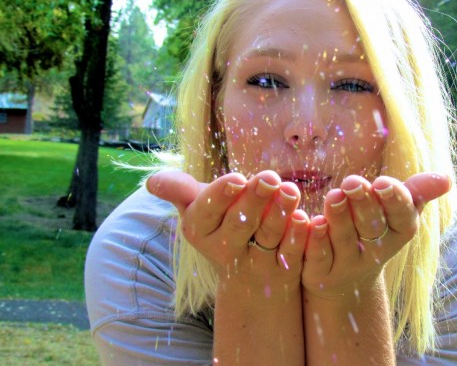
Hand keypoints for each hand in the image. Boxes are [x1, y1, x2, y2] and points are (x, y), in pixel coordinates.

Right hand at [146, 170, 309, 294]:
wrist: (249, 279)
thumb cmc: (222, 226)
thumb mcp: (199, 209)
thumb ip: (180, 191)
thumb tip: (151, 183)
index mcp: (200, 230)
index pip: (207, 212)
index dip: (222, 196)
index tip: (236, 178)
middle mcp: (224, 250)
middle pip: (238, 224)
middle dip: (253, 200)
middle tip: (270, 177)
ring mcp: (255, 264)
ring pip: (266, 237)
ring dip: (278, 213)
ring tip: (290, 189)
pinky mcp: (283, 272)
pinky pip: (291, 253)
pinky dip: (298, 237)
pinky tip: (305, 218)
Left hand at [301, 172, 451, 298]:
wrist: (347, 282)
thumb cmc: (374, 232)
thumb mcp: (397, 213)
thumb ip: (417, 193)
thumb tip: (447, 179)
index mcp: (397, 234)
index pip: (401, 218)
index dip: (393, 201)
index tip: (383, 182)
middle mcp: (374, 253)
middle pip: (370, 227)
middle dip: (363, 204)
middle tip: (352, 182)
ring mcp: (347, 265)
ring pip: (344, 240)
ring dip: (339, 217)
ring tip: (334, 195)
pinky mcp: (320, 273)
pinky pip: (318, 256)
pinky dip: (316, 239)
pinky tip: (310, 221)